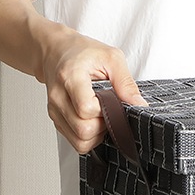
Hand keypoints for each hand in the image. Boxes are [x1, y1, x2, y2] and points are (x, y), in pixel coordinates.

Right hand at [39, 29, 145, 152]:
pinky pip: (76, 142)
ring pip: (80, 142)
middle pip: (83, 130)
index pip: (86, 109)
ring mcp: (55, 111)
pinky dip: (89, 137)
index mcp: (70, 77)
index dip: (105, 111)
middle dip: (103, 126)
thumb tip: (139, 104)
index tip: (112, 100)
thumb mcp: (111, 57)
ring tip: (103, 116)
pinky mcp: (57, 120)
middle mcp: (58, 97)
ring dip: (97, 135)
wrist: (56, 51)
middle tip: (109, 110)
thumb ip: (126, 82)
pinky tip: (94, 121)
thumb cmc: (82, 52)